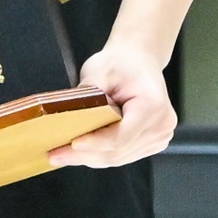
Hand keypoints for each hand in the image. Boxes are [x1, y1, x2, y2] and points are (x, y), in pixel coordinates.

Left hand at [49, 43, 176, 168]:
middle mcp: (161, 125)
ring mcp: (159, 137)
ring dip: (90, 158)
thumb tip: (65, 123)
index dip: (95, 143)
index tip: (71, 144)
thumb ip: (86, 98)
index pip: (121, 136)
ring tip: (63, 155)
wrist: (139, 59)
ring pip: (118, 158)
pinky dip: (100, 154)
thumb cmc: (122, 62)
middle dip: (84, 155)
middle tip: (56, 155)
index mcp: (153, 106)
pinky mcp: (152, 143)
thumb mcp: (100, 72)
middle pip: (118, 152)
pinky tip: (81, 151)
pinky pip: (122, 155)